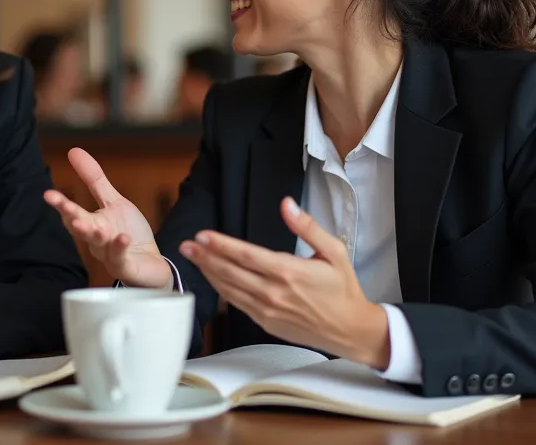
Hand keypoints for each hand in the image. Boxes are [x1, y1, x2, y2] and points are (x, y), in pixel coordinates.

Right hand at [44, 148, 169, 288]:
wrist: (150, 264)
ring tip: (93, 226)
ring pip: (98, 244)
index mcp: (91, 223)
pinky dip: (120, 247)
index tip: (48, 194)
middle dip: (72, 218)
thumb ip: (93, 180)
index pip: (72, 213)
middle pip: (81, 228)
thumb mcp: (113, 202)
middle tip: (65, 209)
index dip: (61, 204)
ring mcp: (109, 254)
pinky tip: (123, 238)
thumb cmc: (128, 232)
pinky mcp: (124, 266)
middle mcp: (96, 240)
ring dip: (95, 235)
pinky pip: (120, 257)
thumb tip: (73, 151)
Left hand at [179, 197, 390, 367]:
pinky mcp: (265, 322)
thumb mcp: (333, 252)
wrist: (350, 330)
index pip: (246, 256)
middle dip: (205, 257)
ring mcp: (267, 310)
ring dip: (209, 272)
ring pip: (230, 289)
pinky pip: (236, 304)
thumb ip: (307, 227)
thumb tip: (287, 204)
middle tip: (186, 245)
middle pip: (231, 272)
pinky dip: (221, 289)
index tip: (202, 235)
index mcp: (289, 272)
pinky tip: (212, 277)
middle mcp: (274, 293)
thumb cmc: (343, 289)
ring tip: (192, 257)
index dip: (221, 245)